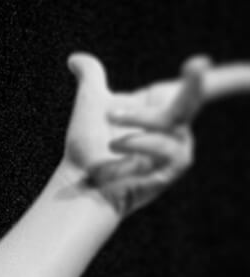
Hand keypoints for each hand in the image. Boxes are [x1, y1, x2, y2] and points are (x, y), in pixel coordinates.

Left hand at [62, 53, 249, 216]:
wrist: (78, 183)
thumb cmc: (86, 148)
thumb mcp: (91, 103)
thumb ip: (92, 76)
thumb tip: (75, 59)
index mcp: (166, 101)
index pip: (210, 83)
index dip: (235, 78)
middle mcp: (178, 122)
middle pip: (197, 94)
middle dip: (198, 80)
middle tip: (196, 63)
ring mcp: (178, 145)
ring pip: (170, 120)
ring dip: (137, 122)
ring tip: (111, 137)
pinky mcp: (175, 167)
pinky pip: (166, 147)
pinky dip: (140, 143)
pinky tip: (118, 149)